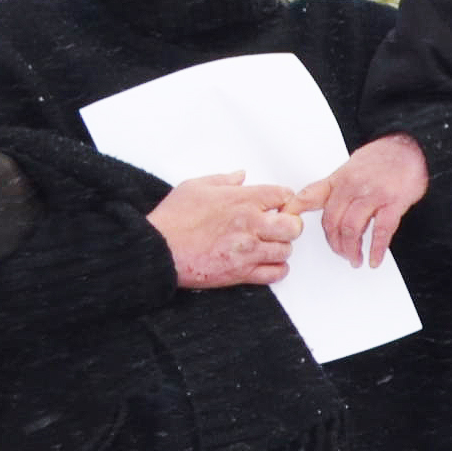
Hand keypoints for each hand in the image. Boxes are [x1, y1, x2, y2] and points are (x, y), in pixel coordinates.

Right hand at [150, 170, 299, 291]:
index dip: (283, 200)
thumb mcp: (196, 186)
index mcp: (242, 200)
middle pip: (292, 226)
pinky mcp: (241, 273)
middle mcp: (250, 225)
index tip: (277, 205)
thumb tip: (240, 176)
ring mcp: (248, 251)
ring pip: (286, 250)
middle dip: (289, 224)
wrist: (159, 250)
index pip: (283, 196)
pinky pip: (275, 273)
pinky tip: (266, 262)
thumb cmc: (173, 219)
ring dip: (280, 247)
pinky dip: (276, 268)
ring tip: (268, 244)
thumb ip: (223, 180)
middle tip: (278, 225)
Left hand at [307, 133, 428, 268]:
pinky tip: (374, 259)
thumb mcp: (350, 167)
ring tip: (354, 259)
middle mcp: (353, 186)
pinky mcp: (394, 202)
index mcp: (340, 179)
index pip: (310, 196)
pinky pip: (381, 231)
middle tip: (339, 252)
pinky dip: (376, 249)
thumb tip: (316, 202)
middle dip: (334, 242)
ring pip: (352, 228)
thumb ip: (333, 187)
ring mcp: (373, 194)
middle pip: (332, 220)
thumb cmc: (382, 158)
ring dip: (351, 249)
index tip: (288, 226)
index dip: (296, 212)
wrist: (412, 147)